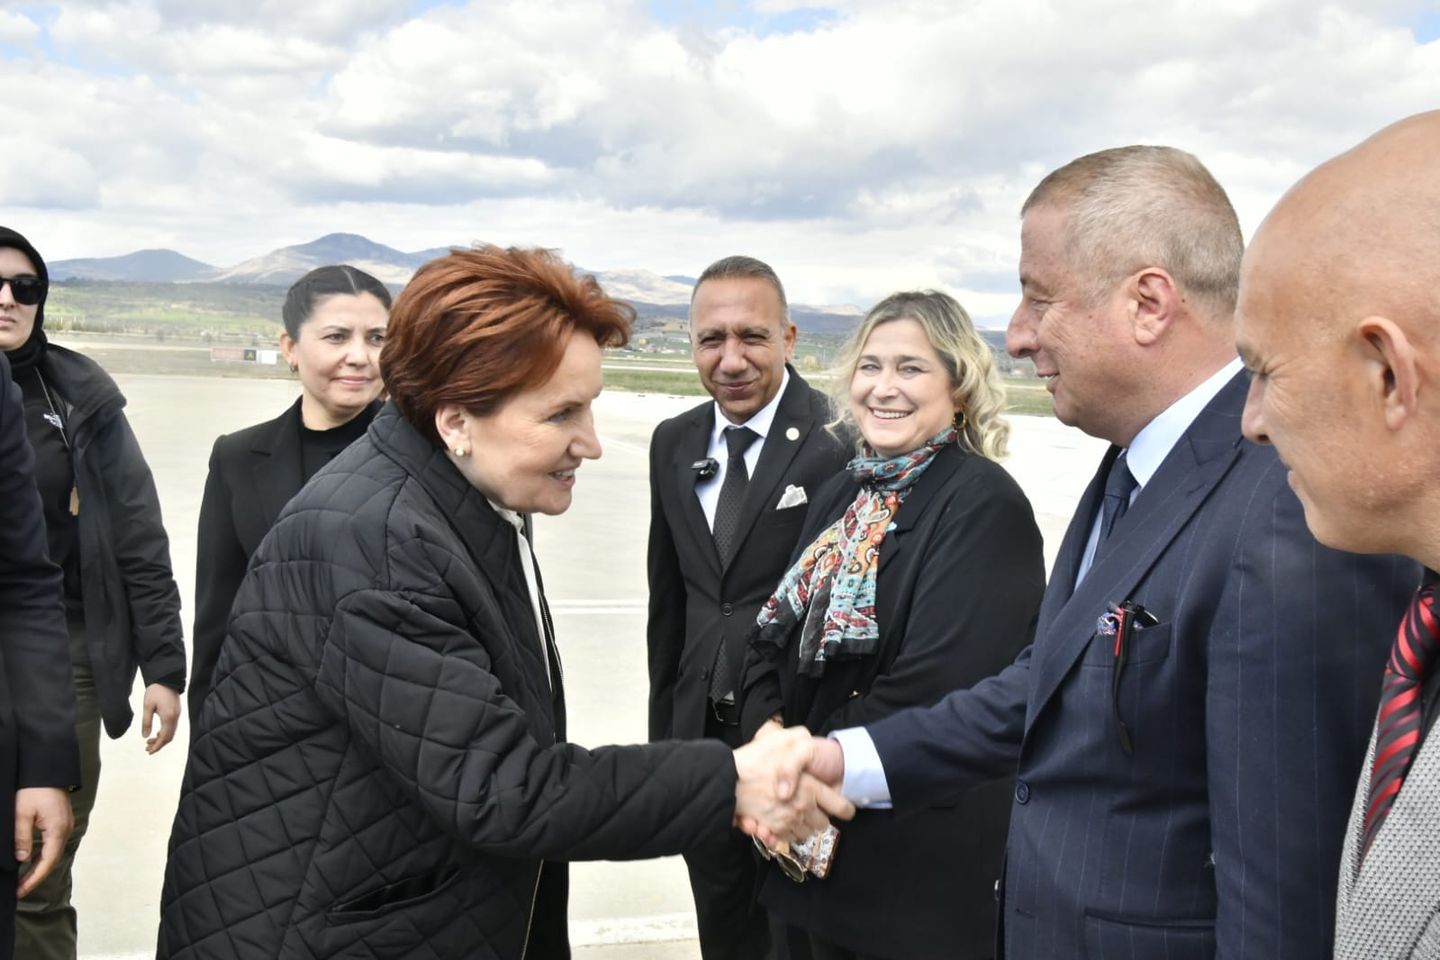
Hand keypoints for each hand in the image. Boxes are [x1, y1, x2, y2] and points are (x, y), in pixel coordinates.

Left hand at [14, 787, 72, 897]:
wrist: (48, 770)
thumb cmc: (34, 789)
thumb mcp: (22, 813)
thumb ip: (22, 837)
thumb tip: (22, 859)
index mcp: (57, 829)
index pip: (46, 861)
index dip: (33, 879)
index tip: (20, 891)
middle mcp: (65, 830)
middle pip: (51, 860)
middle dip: (35, 877)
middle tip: (18, 891)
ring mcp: (65, 827)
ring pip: (52, 854)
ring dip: (38, 868)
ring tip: (22, 881)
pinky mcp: (61, 823)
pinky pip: (52, 845)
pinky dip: (41, 857)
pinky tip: (30, 863)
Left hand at [142, 683, 180, 753]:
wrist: (166, 678)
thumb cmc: (156, 691)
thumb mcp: (147, 707)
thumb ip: (146, 722)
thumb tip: (145, 736)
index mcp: (168, 717)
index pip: (164, 737)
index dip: (157, 746)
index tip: (149, 751)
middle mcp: (175, 717)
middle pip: (169, 737)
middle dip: (159, 744)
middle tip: (147, 748)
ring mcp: (177, 714)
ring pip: (171, 732)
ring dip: (161, 739)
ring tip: (149, 741)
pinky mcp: (177, 712)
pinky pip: (172, 726)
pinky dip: (165, 732)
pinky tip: (157, 732)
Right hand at [733, 726, 853, 844]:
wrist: (727, 779)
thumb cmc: (756, 758)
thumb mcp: (786, 739)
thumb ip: (802, 740)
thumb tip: (811, 746)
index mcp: (811, 789)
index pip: (840, 807)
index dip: (846, 808)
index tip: (846, 809)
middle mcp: (802, 808)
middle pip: (823, 824)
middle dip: (822, 817)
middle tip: (816, 808)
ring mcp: (787, 821)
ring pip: (806, 832)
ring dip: (805, 825)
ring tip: (798, 814)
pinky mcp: (773, 830)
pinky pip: (789, 838)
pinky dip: (788, 832)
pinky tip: (783, 821)